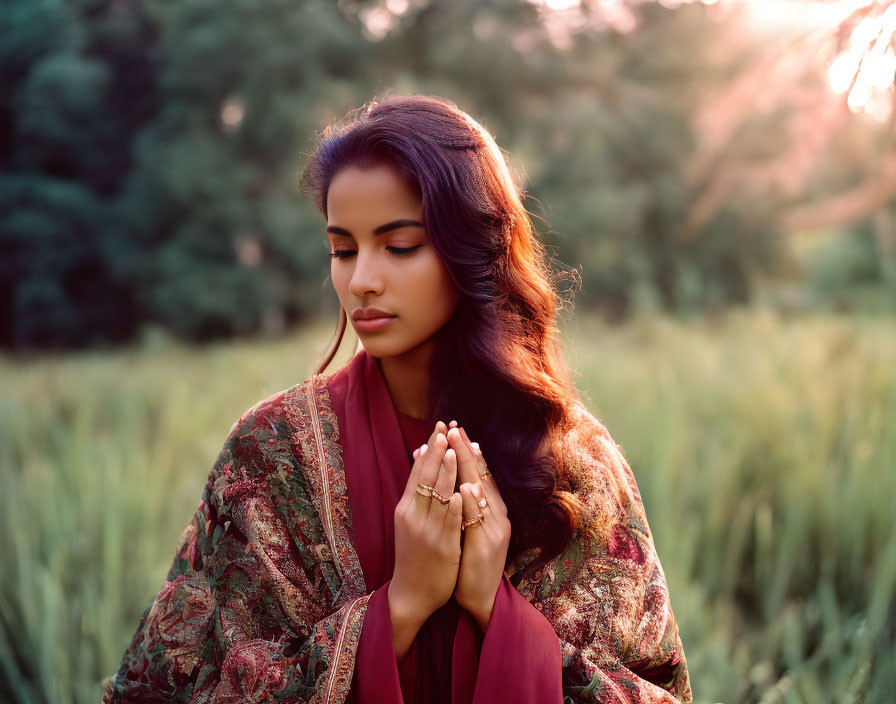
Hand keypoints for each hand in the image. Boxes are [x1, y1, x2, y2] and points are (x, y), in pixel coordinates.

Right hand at [390, 421, 463, 625]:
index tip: (438, 429)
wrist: (411, 594)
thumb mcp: (408, 520)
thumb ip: (416, 491)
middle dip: (437, 454)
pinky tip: (461, 492)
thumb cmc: (413, 554)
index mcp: (406, 509)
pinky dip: (455, 507)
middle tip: (445, 430)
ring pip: (439, 498)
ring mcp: (428, 533)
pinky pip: (450, 523)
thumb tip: (419, 456)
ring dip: (446, 474)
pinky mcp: (443, 548)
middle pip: (426, 480)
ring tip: (453, 452)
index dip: (429, 450)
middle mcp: (414, 517)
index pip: (418, 473)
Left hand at [446, 422, 510, 632]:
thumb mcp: (472, 528)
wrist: (481, 598)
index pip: (481, 474)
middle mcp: (498, 516)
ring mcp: (494, 531)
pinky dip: (473, 503)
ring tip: (462, 445)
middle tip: (455, 427)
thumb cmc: (472, 562)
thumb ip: (468, 504)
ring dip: (472, 469)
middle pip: (483, 477)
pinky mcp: (487, 547)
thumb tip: (459, 477)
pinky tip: (467, 488)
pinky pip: (479, 521)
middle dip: (468, 451)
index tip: (456, 429)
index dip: (469, 451)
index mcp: (493, 511)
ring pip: (483, 493)